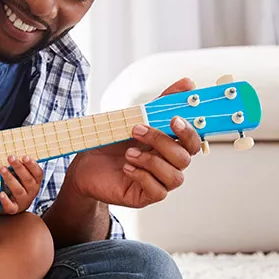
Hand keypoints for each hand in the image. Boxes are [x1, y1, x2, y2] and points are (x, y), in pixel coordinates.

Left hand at [0, 155, 43, 214]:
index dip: (32, 165)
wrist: (12, 205)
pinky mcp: (14, 209)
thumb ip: (19, 167)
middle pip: (28, 180)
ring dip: (10, 179)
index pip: (38, 173)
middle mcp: (32, 192)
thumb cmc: (16, 185)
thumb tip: (12, 152)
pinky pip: (11, 206)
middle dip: (19, 168)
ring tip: (2, 169)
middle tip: (10, 157)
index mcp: (36, 182)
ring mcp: (23, 201)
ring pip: (19, 190)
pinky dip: (6, 200)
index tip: (24, 157)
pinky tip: (1, 194)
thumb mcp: (20, 176)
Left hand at [67, 78, 202, 208]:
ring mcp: (159, 182)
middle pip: (185, 158)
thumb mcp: (134, 118)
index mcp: (170, 146)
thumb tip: (188, 83)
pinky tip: (127, 168)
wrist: (85, 165)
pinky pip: (158, 191)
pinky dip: (142, 176)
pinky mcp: (146, 196)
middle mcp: (169, 165)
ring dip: (151, 161)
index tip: (174, 119)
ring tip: (129, 153)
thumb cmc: (112, 143)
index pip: (194, 142)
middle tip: (137, 130)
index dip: (189, 132)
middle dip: (162, 142)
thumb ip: (161, 104)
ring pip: (175, 176)